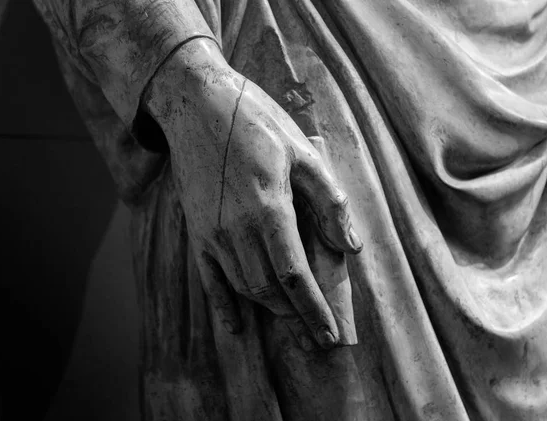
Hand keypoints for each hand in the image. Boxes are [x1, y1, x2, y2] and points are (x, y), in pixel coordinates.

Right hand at [143, 38, 362, 348]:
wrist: (197, 105)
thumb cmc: (256, 124)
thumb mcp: (304, 152)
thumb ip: (329, 202)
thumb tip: (349, 246)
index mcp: (269, 209)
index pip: (295, 276)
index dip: (314, 309)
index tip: (329, 333)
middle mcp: (237, 230)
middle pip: (269, 290)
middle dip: (296, 315)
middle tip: (316, 329)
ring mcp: (212, 234)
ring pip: (244, 287)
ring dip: (270, 308)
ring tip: (292, 316)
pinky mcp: (197, 232)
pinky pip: (209, 281)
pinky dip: (225, 307)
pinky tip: (237, 328)